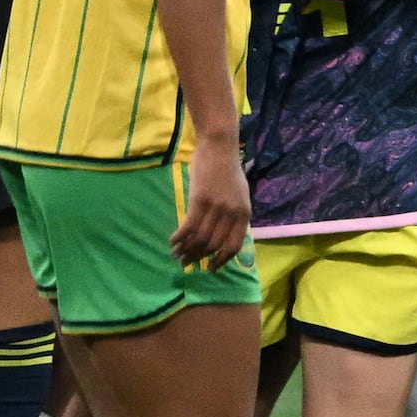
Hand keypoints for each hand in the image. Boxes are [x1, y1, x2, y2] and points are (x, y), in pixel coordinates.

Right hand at [177, 138, 250, 267]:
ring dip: (187, 249)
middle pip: (214, 244)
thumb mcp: (240, 195)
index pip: (234, 246)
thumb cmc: (228, 171)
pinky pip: (189, 226)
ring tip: (177, 255)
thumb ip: (234, 215)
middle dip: (199, 257)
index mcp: (244, 214)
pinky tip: (172, 241)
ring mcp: (216, 207)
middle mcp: (232, 214)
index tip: (210, 268)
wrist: (219, 148)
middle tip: (186, 263)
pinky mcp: (200, 200)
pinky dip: (180, 237)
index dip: (221, 260)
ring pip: (200, 238)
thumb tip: (223, 236)